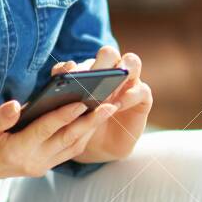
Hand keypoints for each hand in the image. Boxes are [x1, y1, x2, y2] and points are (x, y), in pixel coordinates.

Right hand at [0, 88, 118, 184]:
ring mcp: (38, 166)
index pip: (45, 129)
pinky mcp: (41, 165)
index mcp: (15, 151)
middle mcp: (31, 162)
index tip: (82, 101)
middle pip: (67, 139)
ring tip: (109, 109)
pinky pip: (67, 151)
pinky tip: (93, 121)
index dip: (64, 115)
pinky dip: (81, 136)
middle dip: (90, 122)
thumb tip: (16, 106)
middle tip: (110, 104)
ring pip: (72, 146)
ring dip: (91, 128)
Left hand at [49, 45, 152, 162]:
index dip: (75, 66)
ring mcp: (129, 83)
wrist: (100, 147)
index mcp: (89, 72)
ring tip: (108, 89)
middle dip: (100, 62)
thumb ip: (63, 97)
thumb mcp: (69, 114)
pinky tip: (117, 105)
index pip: (83, 60)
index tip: (67, 75)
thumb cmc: (82, 126)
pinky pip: (141, 90)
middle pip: (109, 54)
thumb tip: (59, 81)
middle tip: (91, 79)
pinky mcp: (143, 98)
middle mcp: (111, 72)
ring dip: (121, 71)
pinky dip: (130, 96)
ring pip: (131, 62)